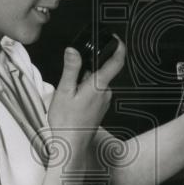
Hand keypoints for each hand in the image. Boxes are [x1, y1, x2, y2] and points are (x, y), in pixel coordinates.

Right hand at [47, 36, 126, 155]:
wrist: (71, 145)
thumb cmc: (67, 122)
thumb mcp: (64, 91)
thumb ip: (71, 69)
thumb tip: (73, 51)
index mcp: (98, 86)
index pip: (116, 62)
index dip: (119, 47)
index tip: (117, 39)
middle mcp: (105, 93)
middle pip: (100, 72)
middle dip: (85, 71)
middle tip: (70, 80)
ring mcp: (104, 103)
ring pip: (95, 84)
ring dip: (83, 84)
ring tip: (69, 96)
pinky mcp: (100, 110)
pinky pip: (94, 94)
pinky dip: (84, 93)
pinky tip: (73, 103)